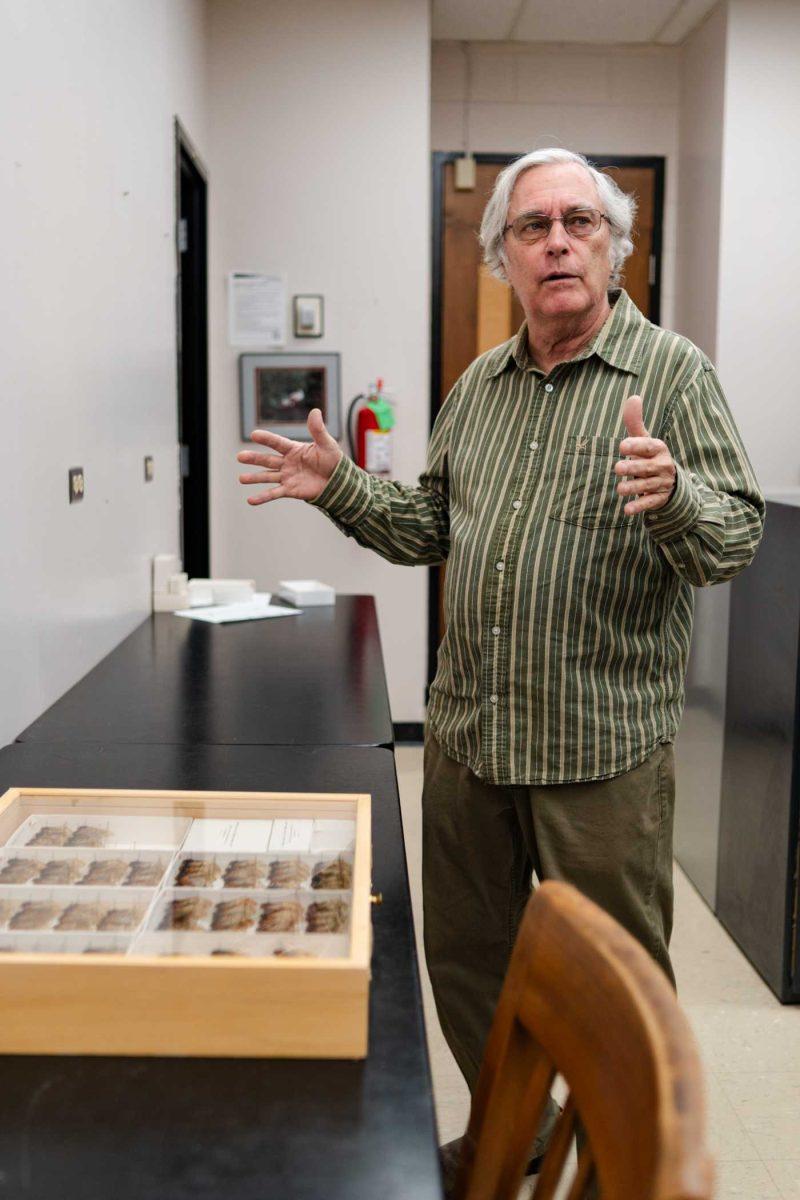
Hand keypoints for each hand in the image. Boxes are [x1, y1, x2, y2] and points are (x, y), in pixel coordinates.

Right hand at [237, 408, 342, 504]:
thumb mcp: (326, 444)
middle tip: (240, 457)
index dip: (266, 439)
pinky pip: (274, 493)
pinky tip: (251, 500)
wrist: (338, 481)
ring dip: (254, 478)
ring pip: (267, 476)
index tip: (254, 434)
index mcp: (294, 449)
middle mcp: (287, 462)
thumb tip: (315, 410)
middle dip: (254, 458)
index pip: (277, 443)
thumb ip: (318, 430)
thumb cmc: (332, 460)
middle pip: (267, 459)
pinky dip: (262, 497)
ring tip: (241, 479)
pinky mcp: (290, 490)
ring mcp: (287, 477)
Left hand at [614, 395, 675, 514]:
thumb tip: (634, 397)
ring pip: (647, 485)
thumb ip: (635, 422)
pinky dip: (639, 506)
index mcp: (658, 448)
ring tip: (620, 490)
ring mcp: (662, 483)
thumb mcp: (644, 439)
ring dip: (634, 487)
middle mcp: (662, 465)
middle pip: (647, 467)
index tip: (622, 445)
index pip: (648, 446)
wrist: (669, 480)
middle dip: (633, 468)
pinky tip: (627, 510)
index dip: (636, 445)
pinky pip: (650, 502)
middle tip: (617, 468)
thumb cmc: (649, 455)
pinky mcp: (659, 498)